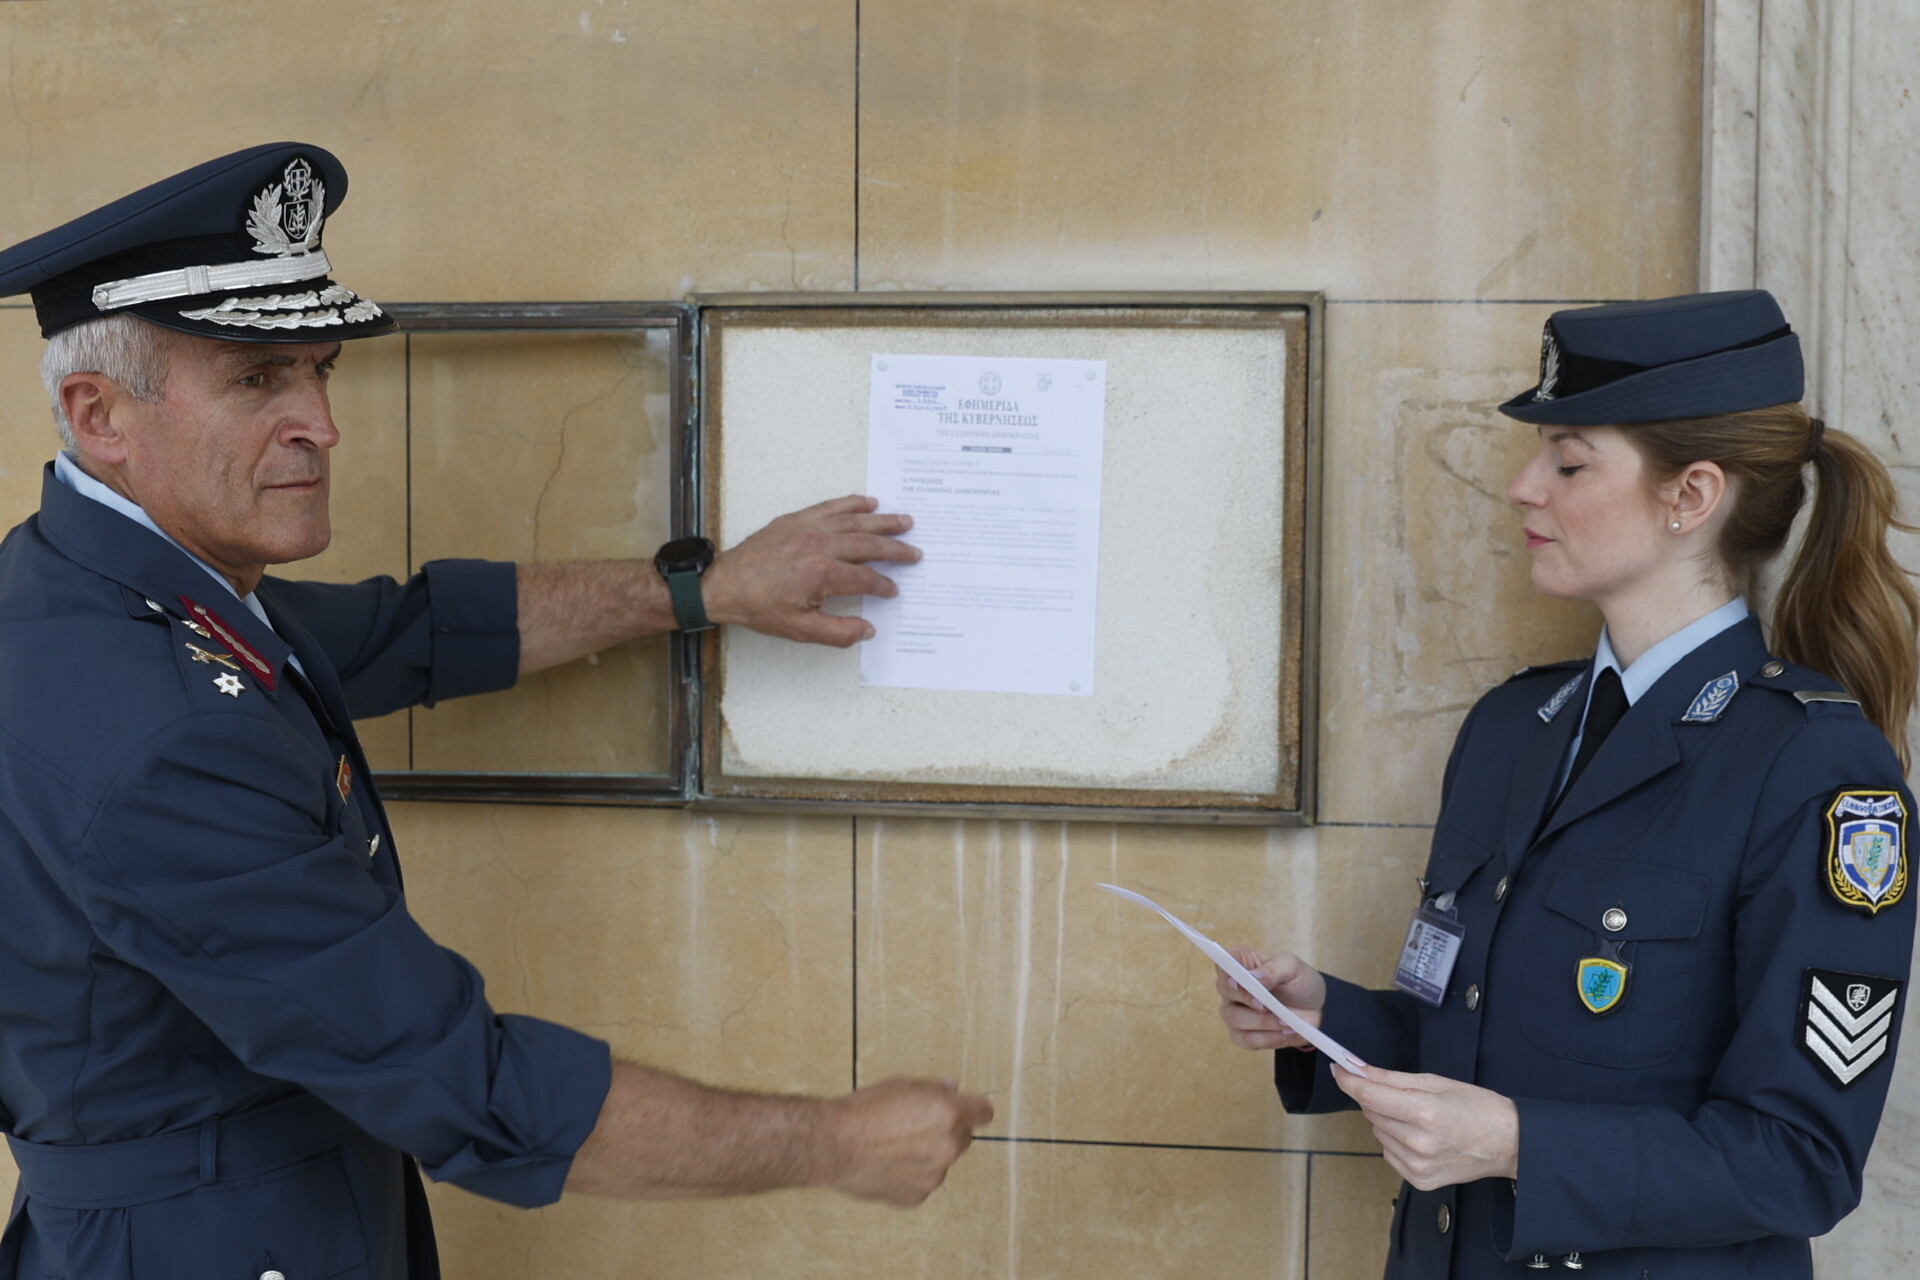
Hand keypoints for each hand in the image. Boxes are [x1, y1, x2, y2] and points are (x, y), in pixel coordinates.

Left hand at [701, 495, 918, 646]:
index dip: (883, 585)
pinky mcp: (795, 519)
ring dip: (882, 521)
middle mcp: (818, 544)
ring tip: (904, 520)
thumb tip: (868, 630)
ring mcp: (807, 528)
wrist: (724, 585)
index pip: (865, 578)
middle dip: (895, 549)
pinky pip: (830, 506)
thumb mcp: (800, 630)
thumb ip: (839, 632)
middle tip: (915, 552)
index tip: (893, 590)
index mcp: (821, 573)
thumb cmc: (759, 606)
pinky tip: (868, 503)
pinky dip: (851, 503)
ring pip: (854, 521)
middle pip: (868, 544)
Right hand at [819, 1077, 994, 1205]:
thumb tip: (952, 1089)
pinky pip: (922, 1181)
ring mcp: (934, 1175)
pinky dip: (911, 1174)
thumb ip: (933, 1089)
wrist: (834, 1144)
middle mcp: (948, 1147)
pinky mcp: (917, 1195)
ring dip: (928, 1154)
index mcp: (949, 1115)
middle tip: (916, 1124)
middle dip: (947, 1131)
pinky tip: (887, 1164)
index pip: (984, 1112)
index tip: (966, 1109)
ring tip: (894, 1146)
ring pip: (941, 1161)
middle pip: (963, 1138)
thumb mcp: (901, 1085)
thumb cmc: (864, 1110)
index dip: (974, 1109)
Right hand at [1215, 947, 1326, 1050]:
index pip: (1224, 962)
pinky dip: (1268, 1038)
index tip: (1239, 981)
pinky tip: (1284, 1032)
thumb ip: (1273, 969)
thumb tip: (1254, 977)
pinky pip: (1246, 1040)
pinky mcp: (1241, 1034)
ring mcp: (1233, 1011)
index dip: (1228, 972)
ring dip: (1263, 1022)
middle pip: (1226, 991)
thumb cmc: (1299, 981)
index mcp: (1241, 962)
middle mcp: (1231, 986)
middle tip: (1266, 1005)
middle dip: (1247, 999)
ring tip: (1286, 1022)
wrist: (1314, 1009)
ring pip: (1235, 1018)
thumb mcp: (1292, 967)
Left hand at [1332, 1062, 1517, 1189]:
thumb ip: (1391, 1078)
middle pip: (1372, 1113)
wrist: (1508, 1143)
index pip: (1369, 1097)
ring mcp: (1418, 1166)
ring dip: (1389, 1121)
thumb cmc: (1477, 1106)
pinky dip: (1397, 1142)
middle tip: (1405, 1095)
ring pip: (1378, 1132)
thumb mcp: (1436, 1082)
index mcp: (1424, 1112)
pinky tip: (1422, 1138)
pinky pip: (1389, 1153)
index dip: (1349, 1080)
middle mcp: (1418, 1143)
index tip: (1338, 1068)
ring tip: (1421, 1119)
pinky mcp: (1420, 1181)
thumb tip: (1356, 1069)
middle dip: (1378, 1099)